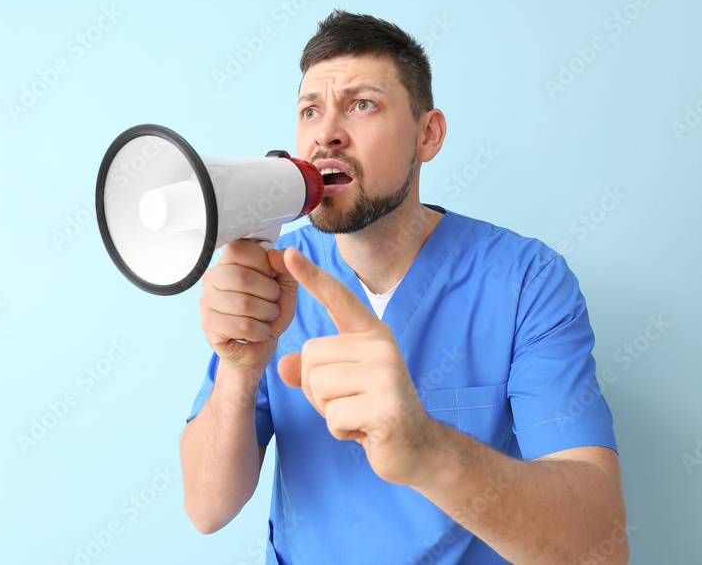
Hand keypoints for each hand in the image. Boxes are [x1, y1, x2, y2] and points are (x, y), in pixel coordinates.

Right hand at [199, 240, 297, 375]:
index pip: (240, 248)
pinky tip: (259, 332)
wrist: (258, 347)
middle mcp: (212, 278)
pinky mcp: (208, 326)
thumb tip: (274, 254)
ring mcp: (206, 302)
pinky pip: (241, 326)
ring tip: (267, 318)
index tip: (271, 276)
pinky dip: (260, 331)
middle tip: (273, 302)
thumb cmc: (269, 314)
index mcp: (228, 262)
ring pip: (243, 303)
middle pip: (241, 276)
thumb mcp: (286, 288)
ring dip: (266, 313)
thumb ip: (285, 267)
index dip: (263, 263)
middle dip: (268, 292)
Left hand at [276, 247, 434, 485]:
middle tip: (349, 401)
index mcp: (371, 334)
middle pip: (311, 355)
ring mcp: (386, 375)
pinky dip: (341, 430)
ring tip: (357, 414)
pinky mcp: (386, 406)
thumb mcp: (338, 385)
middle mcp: (381, 346)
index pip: (338, 298)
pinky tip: (364, 430)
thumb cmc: (373, 411)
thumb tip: (284, 364)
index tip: (286, 253)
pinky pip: (333, 415)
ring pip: (318, 384)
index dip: (311, 276)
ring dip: (328, 410)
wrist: (417, 448)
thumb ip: (311, 370)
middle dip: (316, 388)